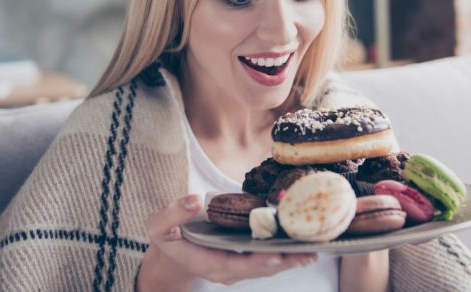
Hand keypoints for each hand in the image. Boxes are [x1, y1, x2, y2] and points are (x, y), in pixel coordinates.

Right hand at [137, 194, 317, 290]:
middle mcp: (224, 269)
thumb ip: (173, 214)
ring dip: (288, 260)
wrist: (170, 254)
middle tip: (307, 253)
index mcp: (205, 260)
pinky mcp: (242, 262)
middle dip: (283, 262)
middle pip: (257, 268)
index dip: (255, 261)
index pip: (234, 264)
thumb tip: (192, 200)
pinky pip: (264, 261)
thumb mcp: (159, 225)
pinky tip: (301, 246)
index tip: (276, 254)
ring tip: (312, 251)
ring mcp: (234, 268)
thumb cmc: (166, 236)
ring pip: (264, 267)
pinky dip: (283, 255)